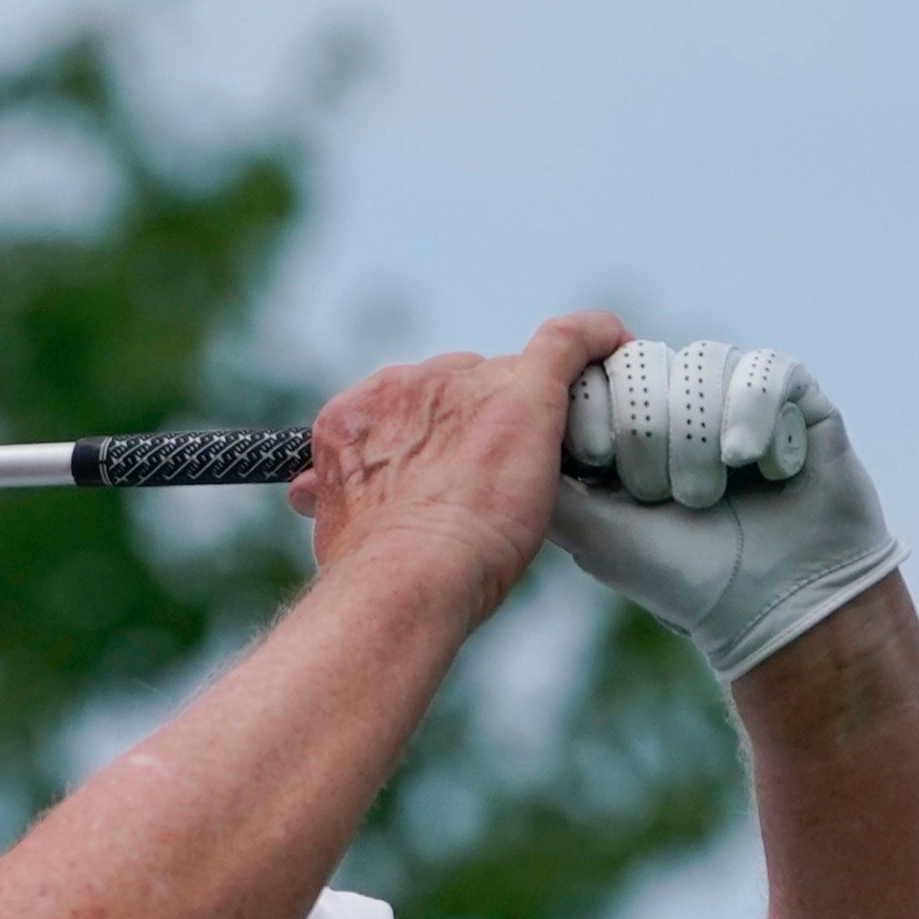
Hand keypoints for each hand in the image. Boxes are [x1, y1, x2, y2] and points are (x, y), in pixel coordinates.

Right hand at [289, 314, 624, 622]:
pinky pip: (567, 342)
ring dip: (523, 410)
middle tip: (489, 478)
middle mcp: (403, 386)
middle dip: (476, 421)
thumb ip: (332, 495)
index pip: (405, 404)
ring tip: (539, 460)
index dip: (430, 435)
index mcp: (353, 416)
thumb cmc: (369, 571)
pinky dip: (594, 341)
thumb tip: (305, 493)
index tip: (443, 468)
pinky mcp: (526, 391)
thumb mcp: (333, 524)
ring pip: (509, 378)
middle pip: (459, 384)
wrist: (405, 578)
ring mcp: (465, 386)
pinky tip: (613, 346)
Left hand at [550, 339, 904, 678]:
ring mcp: (737, 395)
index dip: (594, 406)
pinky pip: (766, 371)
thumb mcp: (590, 528)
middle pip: (645, 361)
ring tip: (706, 494)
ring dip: (697, 437)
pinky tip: (760, 468)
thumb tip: (500, 422)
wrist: (772, 608)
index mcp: (626, 425)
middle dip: (646, 432)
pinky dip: (754, 420)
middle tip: (660, 494)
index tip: (597, 461)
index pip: (595, 371)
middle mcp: (679, 402)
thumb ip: (547, 475)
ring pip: (702, 363)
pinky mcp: (796, 398)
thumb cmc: (677, 576)